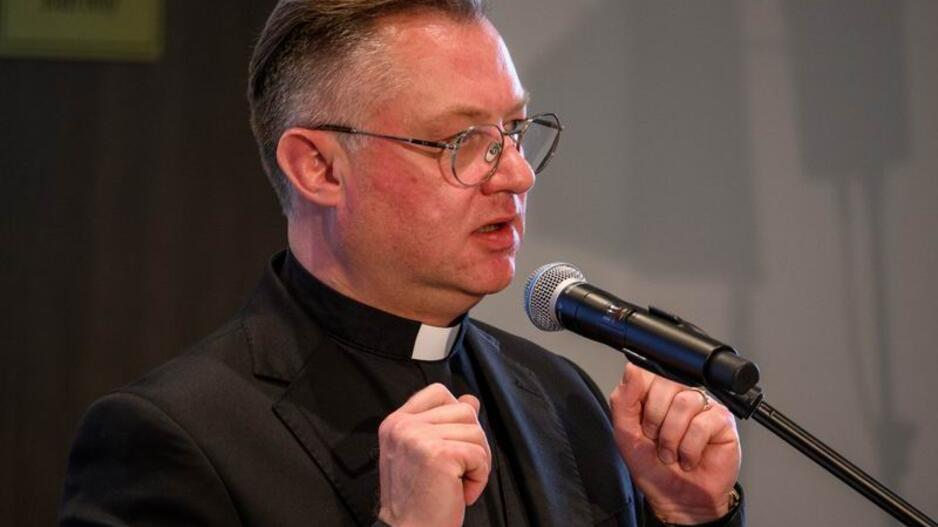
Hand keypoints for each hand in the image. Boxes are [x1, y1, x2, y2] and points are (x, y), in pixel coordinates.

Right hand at [377, 383, 490, 526]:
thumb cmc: (418, 500)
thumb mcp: (426, 453)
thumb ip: (445, 423)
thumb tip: (471, 400)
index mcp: (396, 422)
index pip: (438, 392)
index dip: (455, 414)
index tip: (450, 446)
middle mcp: (403, 426)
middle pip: (464, 411)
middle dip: (471, 443)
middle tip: (456, 472)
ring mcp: (419, 437)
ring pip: (475, 431)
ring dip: (476, 462)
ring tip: (457, 483)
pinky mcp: (439, 454)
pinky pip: (480, 455)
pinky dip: (479, 478)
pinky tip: (461, 493)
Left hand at [609, 363, 740, 523]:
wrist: (677, 500)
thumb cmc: (653, 468)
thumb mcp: (626, 434)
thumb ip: (623, 400)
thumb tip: (632, 369)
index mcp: (655, 394)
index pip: (647, 373)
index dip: (642, 400)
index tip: (642, 424)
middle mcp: (680, 395)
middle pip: (666, 385)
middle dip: (656, 422)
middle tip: (658, 442)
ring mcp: (704, 406)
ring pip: (685, 402)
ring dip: (673, 438)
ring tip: (674, 453)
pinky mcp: (723, 421)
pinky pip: (704, 422)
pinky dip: (691, 447)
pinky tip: (690, 458)